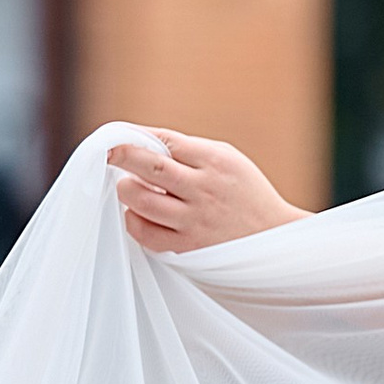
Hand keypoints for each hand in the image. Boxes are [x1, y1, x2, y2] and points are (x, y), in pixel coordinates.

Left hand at [108, 131, 305, 252]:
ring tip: (127, 187)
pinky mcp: (189, 246)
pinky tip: (137, 214)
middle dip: (121, 156)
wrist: (274, 239)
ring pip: (142, 200)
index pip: (166, 141)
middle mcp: (204, 189)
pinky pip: (147, 234)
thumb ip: (191, 151)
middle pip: (150, 166)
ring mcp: (196, 220)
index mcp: (216, 161)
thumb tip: (144, 143)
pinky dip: (134, 221)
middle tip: (108, 154)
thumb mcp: (229, 160)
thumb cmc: (246, 194)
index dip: (137, 137)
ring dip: (126, 189)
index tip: (119, 138)